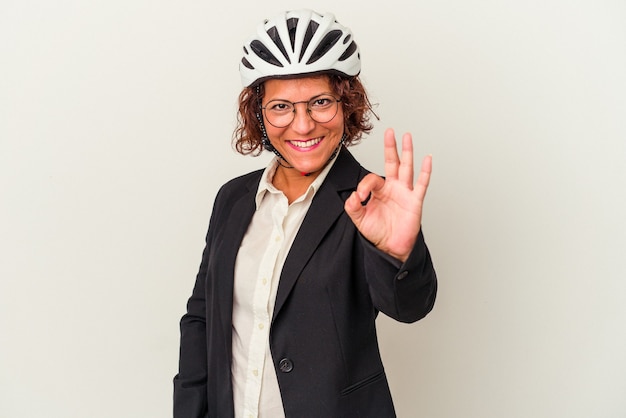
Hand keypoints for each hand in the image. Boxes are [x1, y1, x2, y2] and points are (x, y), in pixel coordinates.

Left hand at [344, 128, 431, 261]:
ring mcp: (405, 192)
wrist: (391, 248)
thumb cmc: (378, 232)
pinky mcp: (415, 201)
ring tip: (407, 137)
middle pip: (392, 163)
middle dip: (390, 147)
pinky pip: (422, 184)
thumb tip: (353, 195)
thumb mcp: (359, 219)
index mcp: (379, 190)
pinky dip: (425, 171)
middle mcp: (393, 188)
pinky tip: (427, 158)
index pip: (372, 178)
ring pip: (407, 168)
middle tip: (389, 132)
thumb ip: (353, 206)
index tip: (360, 198)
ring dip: (407, 152)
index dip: (364, 186)